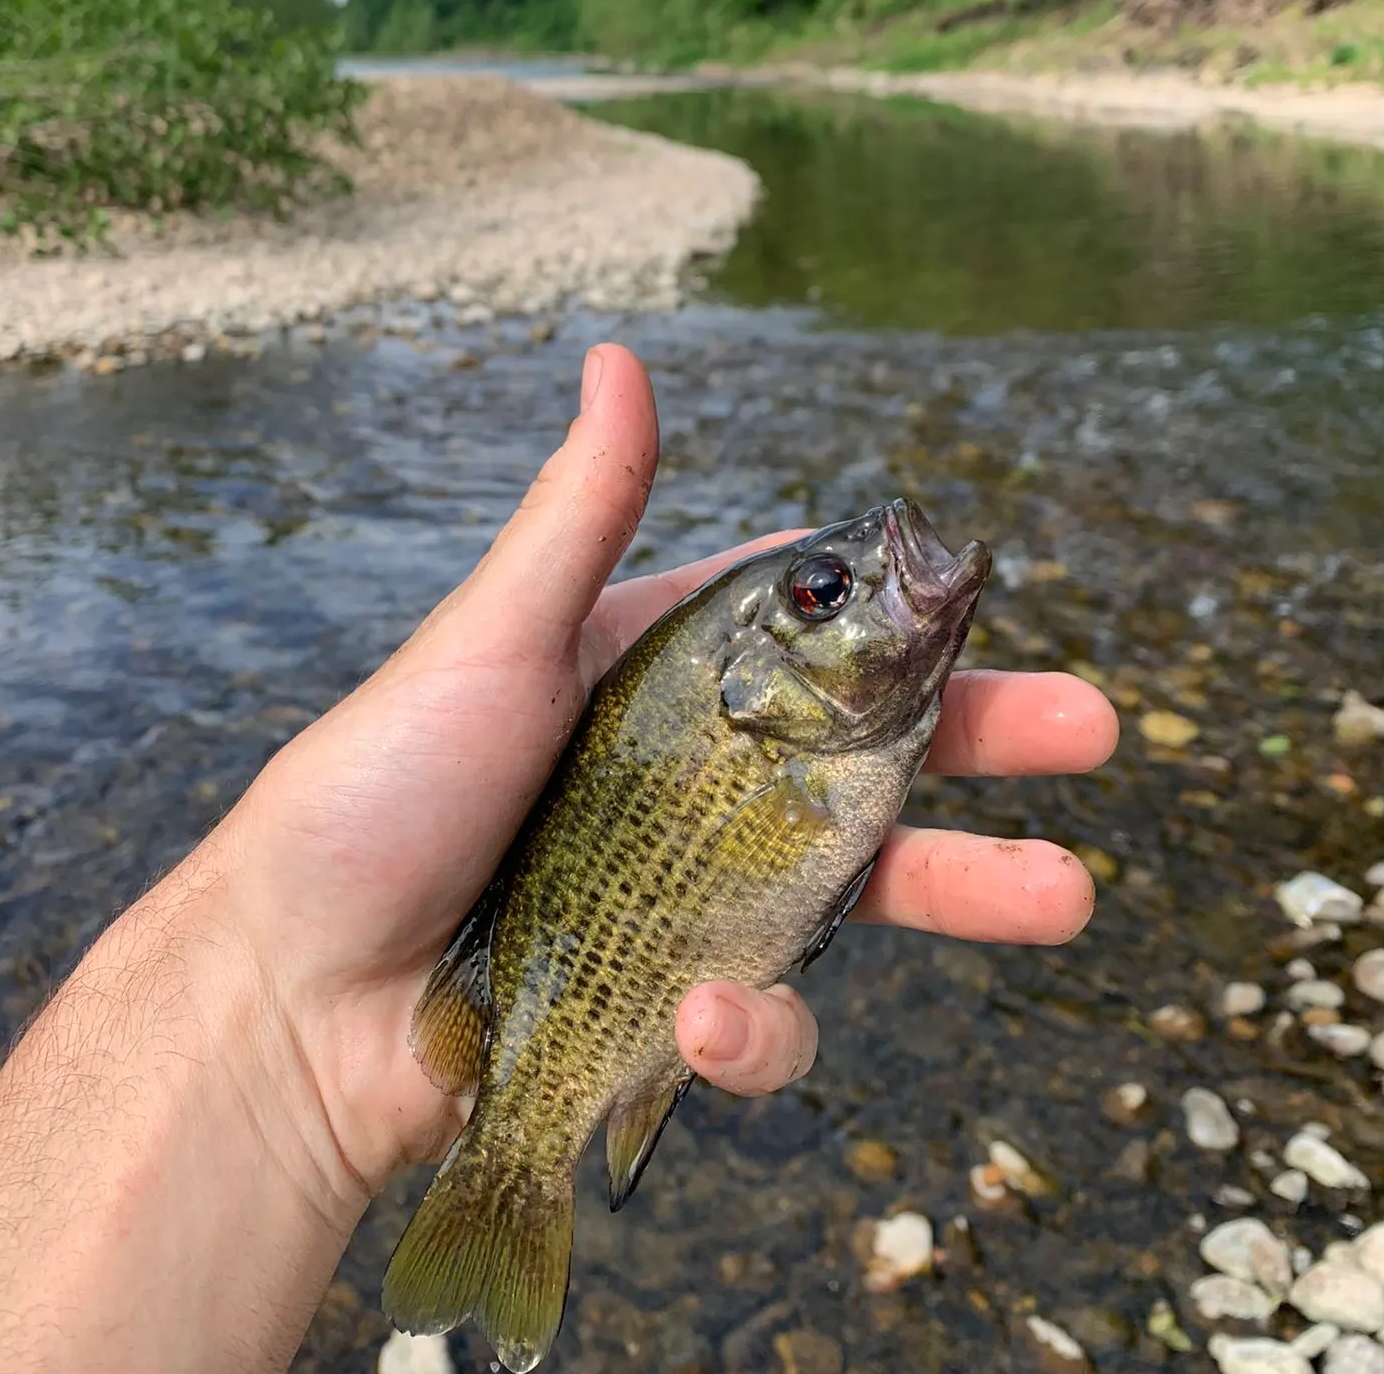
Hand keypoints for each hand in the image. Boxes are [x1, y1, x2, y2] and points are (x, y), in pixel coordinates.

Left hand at [209, 343, 1116, 1200]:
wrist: (292, 996)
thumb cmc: (375, 796)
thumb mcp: (492, 644)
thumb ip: (581, 519)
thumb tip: (618, 354)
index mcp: (654, 689)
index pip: (805, 643)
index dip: (898, 627)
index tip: (985, 613)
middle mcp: (686, 789)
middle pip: (864, 761)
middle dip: (982, 749)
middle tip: (1091, 733)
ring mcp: (686, 901)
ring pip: (854, 891)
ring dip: (960, 891)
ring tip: (1059, 895)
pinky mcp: (669, 1010)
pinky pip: (757, 1020)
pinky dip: (751, 1030)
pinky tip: (704, 1021)